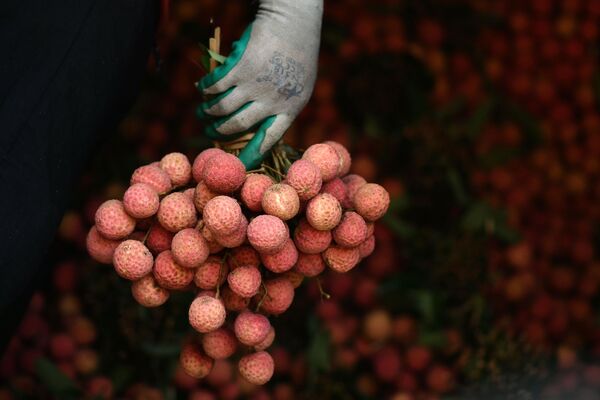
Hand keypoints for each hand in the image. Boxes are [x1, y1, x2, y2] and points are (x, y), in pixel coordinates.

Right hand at [197, 0, 322, 168]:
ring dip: (208, 112)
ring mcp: (256, 85)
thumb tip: (257, 124)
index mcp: (290, 108)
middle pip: (238, 126)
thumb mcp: (299, 85)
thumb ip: (282, 105)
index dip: (251, 155)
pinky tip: (202, 88)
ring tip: (202, 112)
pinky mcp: (240, 68)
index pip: (268, 139)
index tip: (239, 167)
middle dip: (219, 132)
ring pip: (223, 108)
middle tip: (209, 131)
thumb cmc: (298, 53)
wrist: (293, 22)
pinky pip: (216, 86)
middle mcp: (273, 101)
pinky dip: (206, 89)